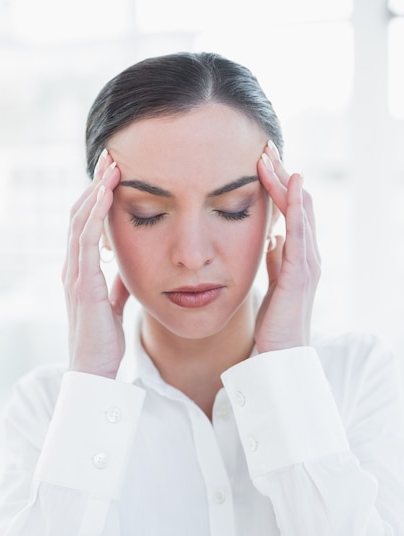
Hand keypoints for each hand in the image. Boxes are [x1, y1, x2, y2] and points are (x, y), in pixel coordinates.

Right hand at [62, 149, 128, 377]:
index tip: (115, 173)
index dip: (98, 197)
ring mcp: (74, 274)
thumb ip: (120, 282)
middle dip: (96, 184)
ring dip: (95, 192)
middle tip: (112, 156)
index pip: (86, 223)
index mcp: (81, 269)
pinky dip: (94, 216)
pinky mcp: (81, 284)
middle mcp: (73, 266)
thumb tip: (131, 267)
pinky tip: (105, 196)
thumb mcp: (115, 302)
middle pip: (79, 214)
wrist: (94, 371)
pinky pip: (85, 242)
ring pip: (79, 221)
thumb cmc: (103, 339)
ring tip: (111, 165)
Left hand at [254, 141, 320, 352]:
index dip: (277, 186)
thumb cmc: (276, 321)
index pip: (290, 211)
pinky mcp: (300, 274)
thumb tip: (271, 236)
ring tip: (270, 157)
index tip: (259, 162)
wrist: (282, 355)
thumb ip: (275, 258)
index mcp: (299, 255)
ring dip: (285, 183)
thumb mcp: (274, 281)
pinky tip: (291, 185)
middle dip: (281, 175)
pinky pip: (299, 233)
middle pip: (298, 204)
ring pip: (300, 212)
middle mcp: (308, 254)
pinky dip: (296, 207)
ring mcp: (307, 263)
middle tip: (264, 148)